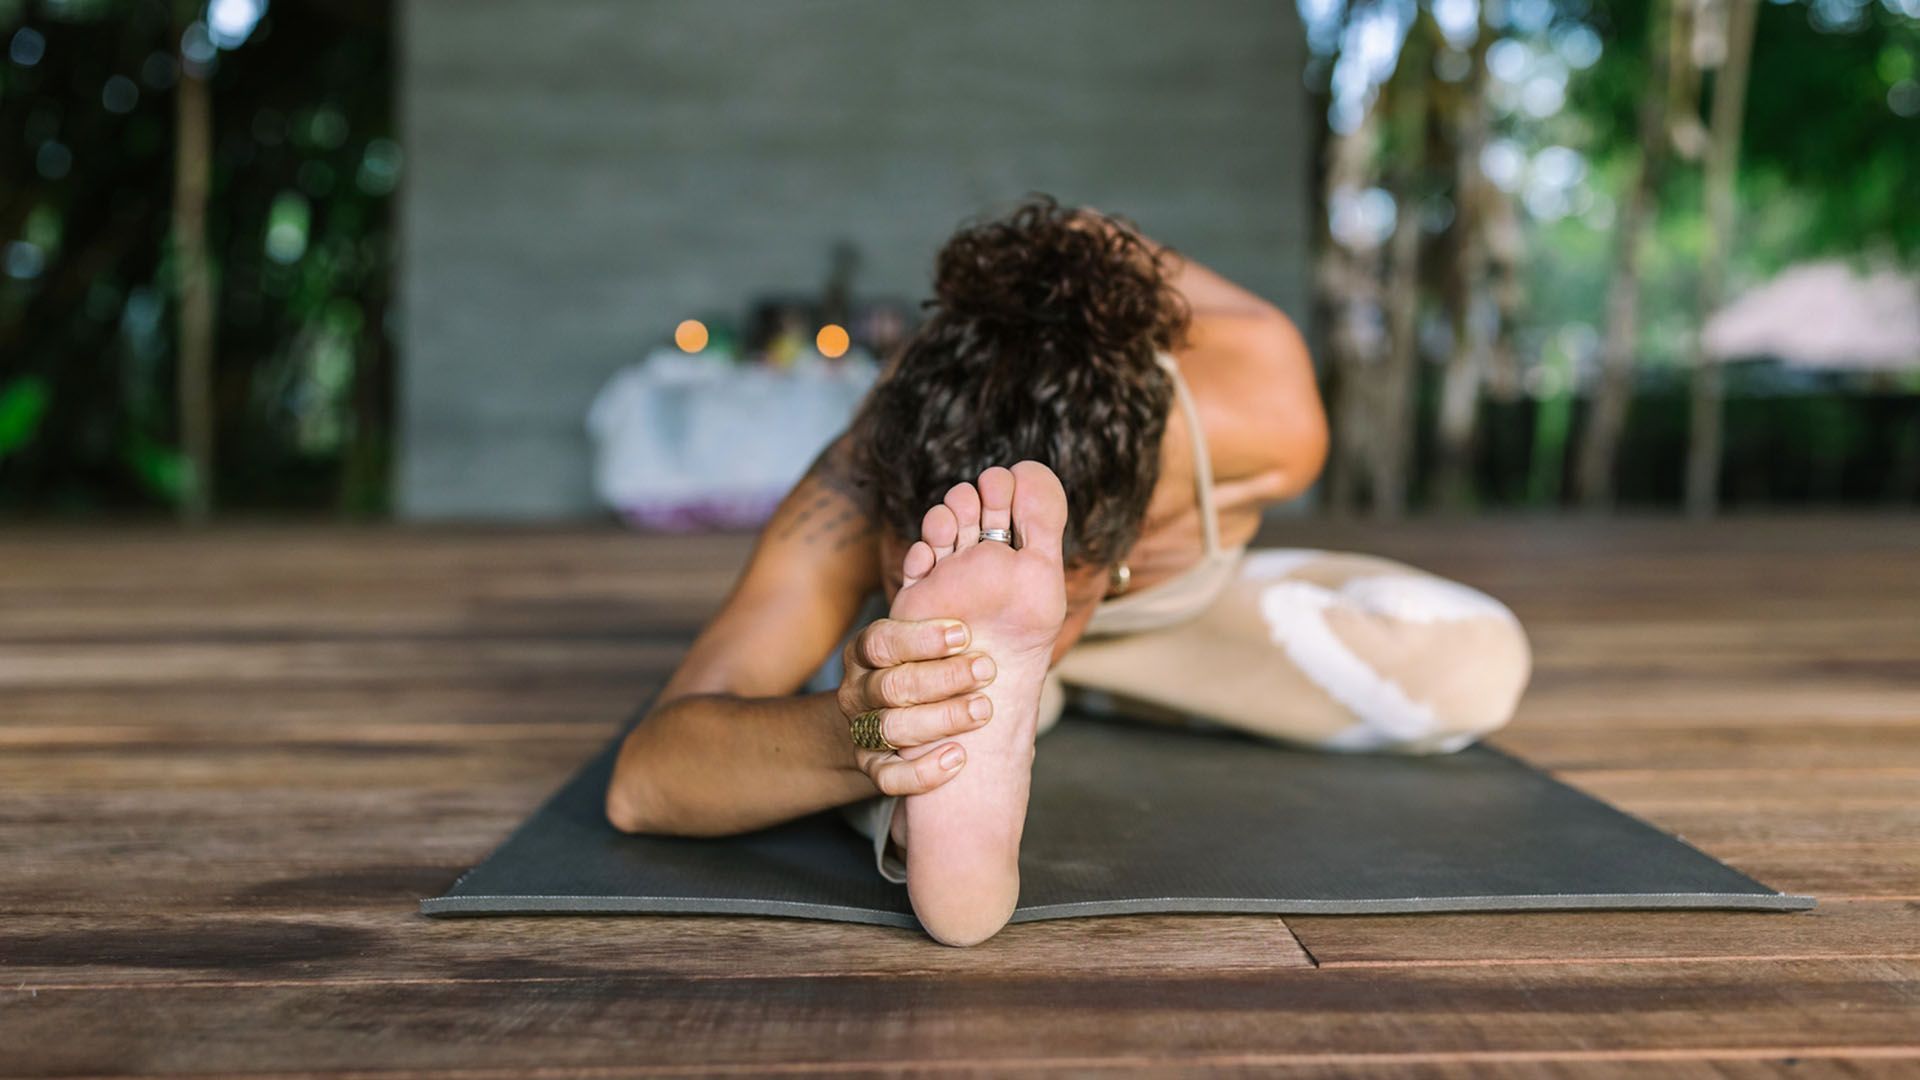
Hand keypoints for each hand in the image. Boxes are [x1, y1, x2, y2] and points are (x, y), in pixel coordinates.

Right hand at [836, 617, 995, 796]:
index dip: (920, 639)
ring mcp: (861, 730)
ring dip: (941, 719)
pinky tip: (958, 758)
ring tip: (983, 710)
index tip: (963, 634)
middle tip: (987, 669)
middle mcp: (856, 690)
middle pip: (891, 685)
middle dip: (943, 677)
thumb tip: (930, 554)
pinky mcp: (871, 767)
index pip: (881, 641)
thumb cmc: (922, 668)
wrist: (892, 728)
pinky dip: (923, 771)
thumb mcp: (922, 635)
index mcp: (865, 652)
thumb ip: (929, 599)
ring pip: (892, 728)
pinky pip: (888, 777)